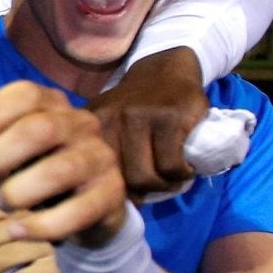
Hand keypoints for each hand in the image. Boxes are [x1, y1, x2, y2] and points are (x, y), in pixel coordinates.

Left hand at [0, 81, 126, 248]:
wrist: (81, 207)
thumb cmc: (32, 170)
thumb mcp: (5, 150)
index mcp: (52, 105)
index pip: (25, 94)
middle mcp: (81, 124)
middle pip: (40, 129)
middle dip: (0, 156)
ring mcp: (100, 158)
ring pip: (58, 170)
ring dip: (19, 192)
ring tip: (4, 204)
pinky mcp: (111, 194)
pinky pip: (78, 211)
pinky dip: (41, 225)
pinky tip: (18, 230)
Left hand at [88, 47, 206, 199]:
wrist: (164, 69)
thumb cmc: (134, 108)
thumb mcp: (105, 123)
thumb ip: (95, 153)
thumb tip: (91, 203)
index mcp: (88, 126)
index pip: (90, 173)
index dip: (108, 194)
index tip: (124, 199)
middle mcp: (108, 119)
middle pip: (120, 181)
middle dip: (140, 194)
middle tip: (153, 190)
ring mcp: (138, 117)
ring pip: (146, 177)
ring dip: (163, 187)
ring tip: (170, 180)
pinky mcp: (169, 118)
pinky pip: (172, 165)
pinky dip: (181, 175)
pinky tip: (184, 170)